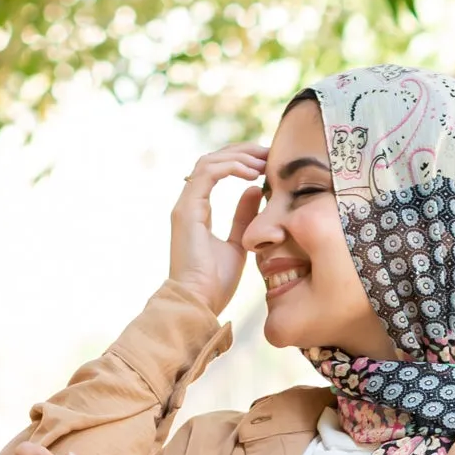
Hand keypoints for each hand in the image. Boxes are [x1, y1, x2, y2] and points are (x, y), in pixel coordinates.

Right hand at [169, 143, 264, 314]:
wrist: (199, 302)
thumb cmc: (216, 283)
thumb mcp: (238, 243)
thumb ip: (243, 216)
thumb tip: (255, 190)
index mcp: (198, 209)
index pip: (217, 170)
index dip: (241, 161)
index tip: (266, 162)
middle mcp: (189, 203)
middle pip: (213, 159)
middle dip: (242, 152)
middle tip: (268, 153)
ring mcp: (185, 205)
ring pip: (209, 161)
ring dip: (238, 157)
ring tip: (263, 161)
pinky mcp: (187, 210)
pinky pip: (208, 174)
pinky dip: (230, 168)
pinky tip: (252, 173)